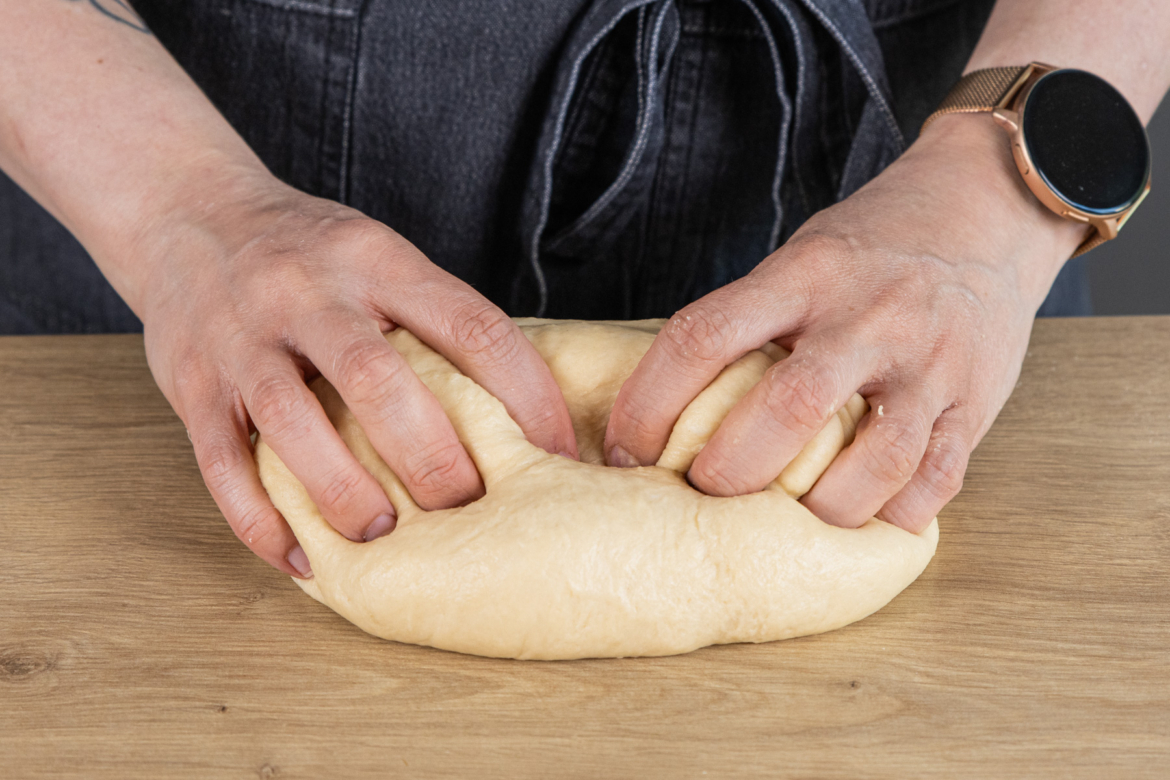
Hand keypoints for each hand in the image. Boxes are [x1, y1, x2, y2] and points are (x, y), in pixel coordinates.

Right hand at [138, 175, 577, 576]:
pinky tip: (300, 557)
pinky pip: (221, 461)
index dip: (525, 395)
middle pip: (376, 377)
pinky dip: (260, 519)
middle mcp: (309, 294)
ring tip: (380, 536)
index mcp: (377, 261)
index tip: (558, 454)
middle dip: (430, 453)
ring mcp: (243, 338)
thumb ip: (432, 318)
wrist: (186, 213)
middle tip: (468, 508)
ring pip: (291, 418)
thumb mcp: (378, 255)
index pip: (470, 325)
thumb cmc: (309, 252)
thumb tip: (519, 407)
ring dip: (340, 488)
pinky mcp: (191, 384)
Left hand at [605, 114, 1086, 531]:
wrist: (989, 211)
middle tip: (701, 493)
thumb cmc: (874, 246)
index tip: (627, 449)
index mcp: (805, 274)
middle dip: (728, 471)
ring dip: (816, 509)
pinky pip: (935, 480)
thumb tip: (667, 409)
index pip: (705, 338)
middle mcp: (868, 317)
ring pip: (872, 461)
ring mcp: (929, 363)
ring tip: (783, 523)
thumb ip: (749, 322)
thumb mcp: (801, 257)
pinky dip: (889, 515)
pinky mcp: (975, 403)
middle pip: (786, 410)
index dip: (649, 403)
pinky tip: (858, 517)